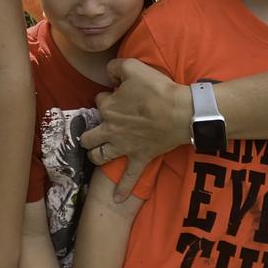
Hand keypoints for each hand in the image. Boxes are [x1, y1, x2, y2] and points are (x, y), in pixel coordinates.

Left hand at [80, 59, 191, 200]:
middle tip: (93, 131)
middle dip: (88, 134)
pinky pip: (129, 177)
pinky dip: (122, 190)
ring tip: (95, 155)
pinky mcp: (139, 158)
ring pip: (101, 156)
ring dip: (96, 156)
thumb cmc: (156, 89)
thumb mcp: (133, 67)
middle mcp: (111, 129)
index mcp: (108, 107)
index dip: (106, 97)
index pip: (99, 101)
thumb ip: (116, 67)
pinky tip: (116, 200)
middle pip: (90, 135)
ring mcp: (124, 146)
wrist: (179, 112)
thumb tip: (109, 72)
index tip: (115, 95)